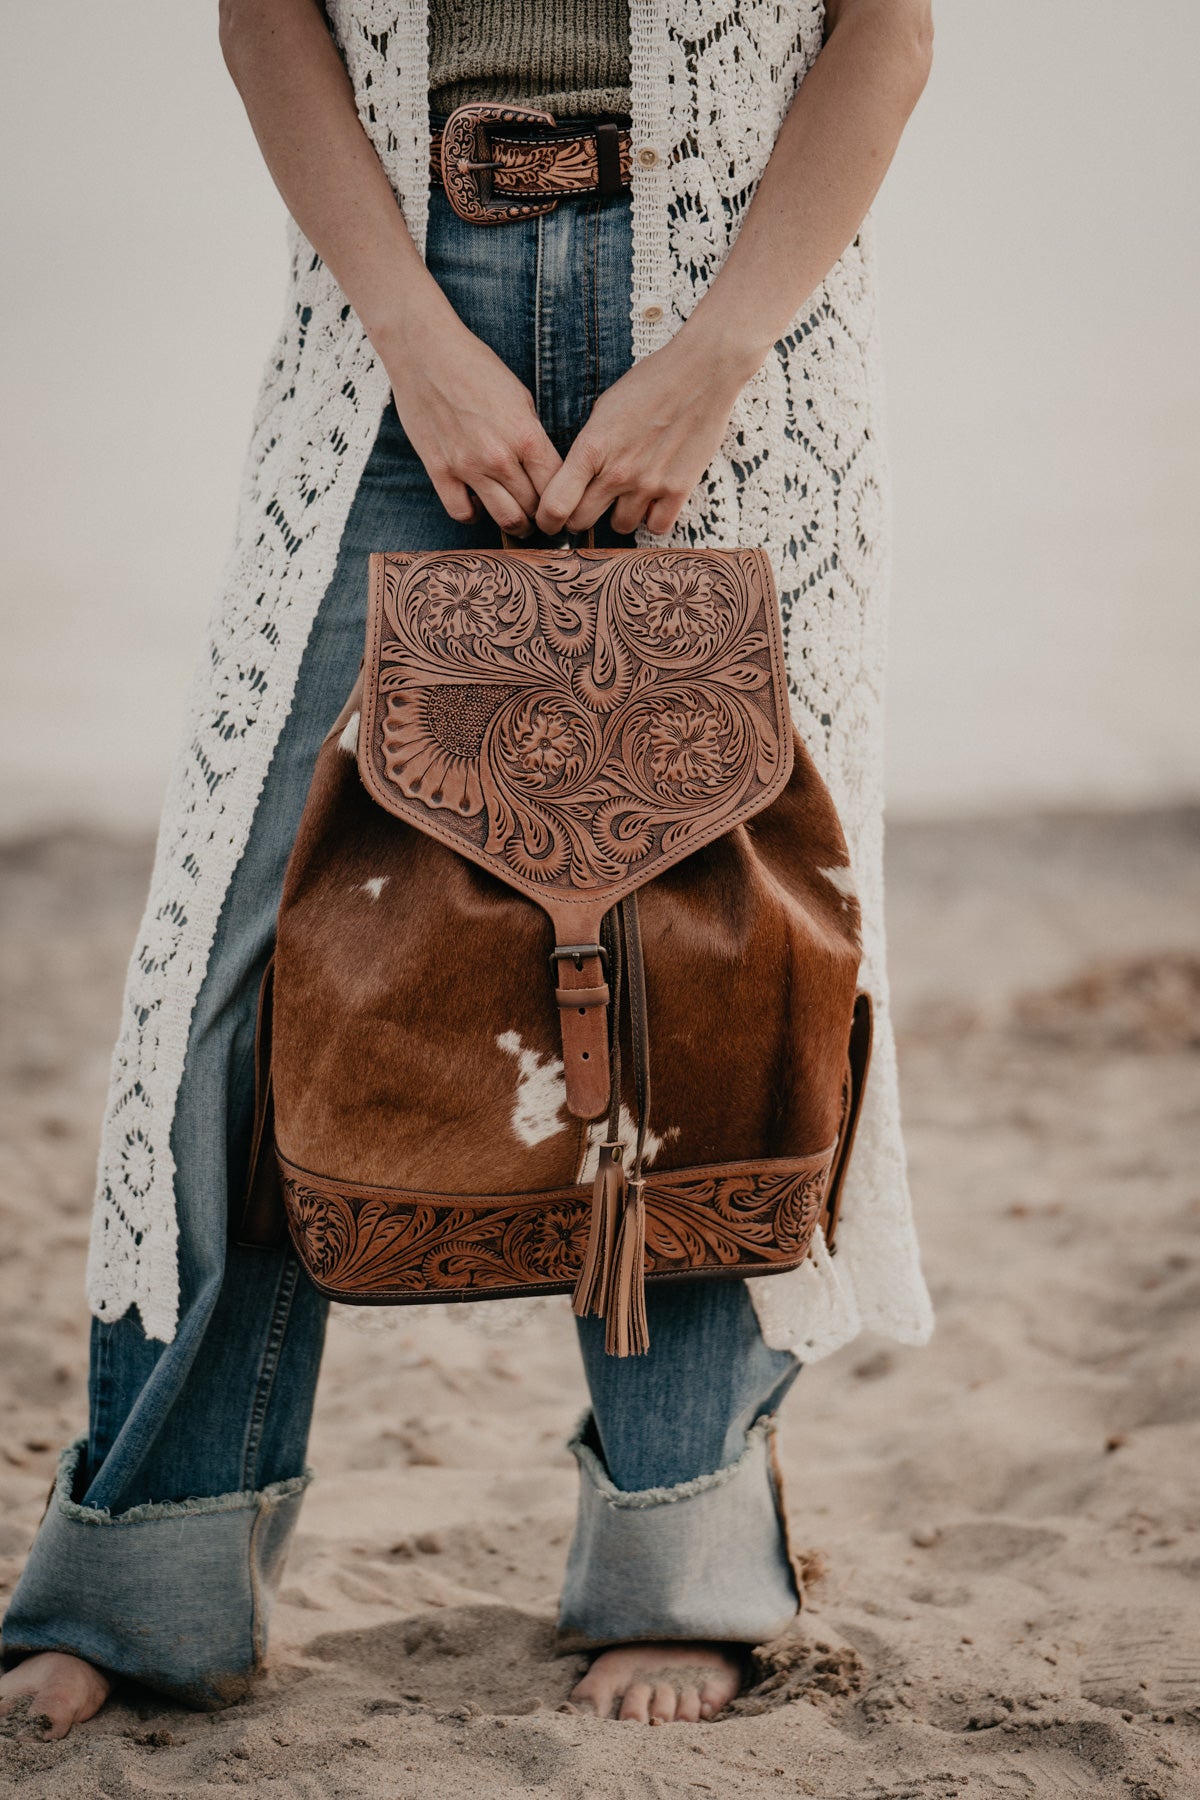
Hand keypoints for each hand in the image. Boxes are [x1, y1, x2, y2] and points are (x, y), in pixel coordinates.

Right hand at [384, 308, 561, 535]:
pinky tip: (478, 504)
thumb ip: (532, 436)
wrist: (426, 352)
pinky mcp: (439, 470)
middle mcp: (499, 457)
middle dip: (542, 515)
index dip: (564, 500)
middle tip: (541, 515)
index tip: (562, 504)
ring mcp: (467, 467)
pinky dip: (473, 515)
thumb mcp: (520, 397)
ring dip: (515, 523)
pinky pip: (461, 512)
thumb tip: (544, 468)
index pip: (557, 487)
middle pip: (534, 507)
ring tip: (517, 518)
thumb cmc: (476, 367)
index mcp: (526, 436)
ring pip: (505, 518)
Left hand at [534, 321, 758, 537]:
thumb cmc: (650, 384)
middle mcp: (617, 472)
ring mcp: (649, 484)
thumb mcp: (604, 409)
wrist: (702, 371)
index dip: (547, 519)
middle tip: (587, 508)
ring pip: (620, 527)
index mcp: (591, 448)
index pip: (555, 505)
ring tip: (628, 495)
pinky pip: (657, 527)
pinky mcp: (679, 489)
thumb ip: (588, 448)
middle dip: (578, 519)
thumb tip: (575, 479)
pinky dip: (653, 518)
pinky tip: (654, 500)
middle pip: (581, 522)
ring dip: (619, 515)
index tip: (550, 519)